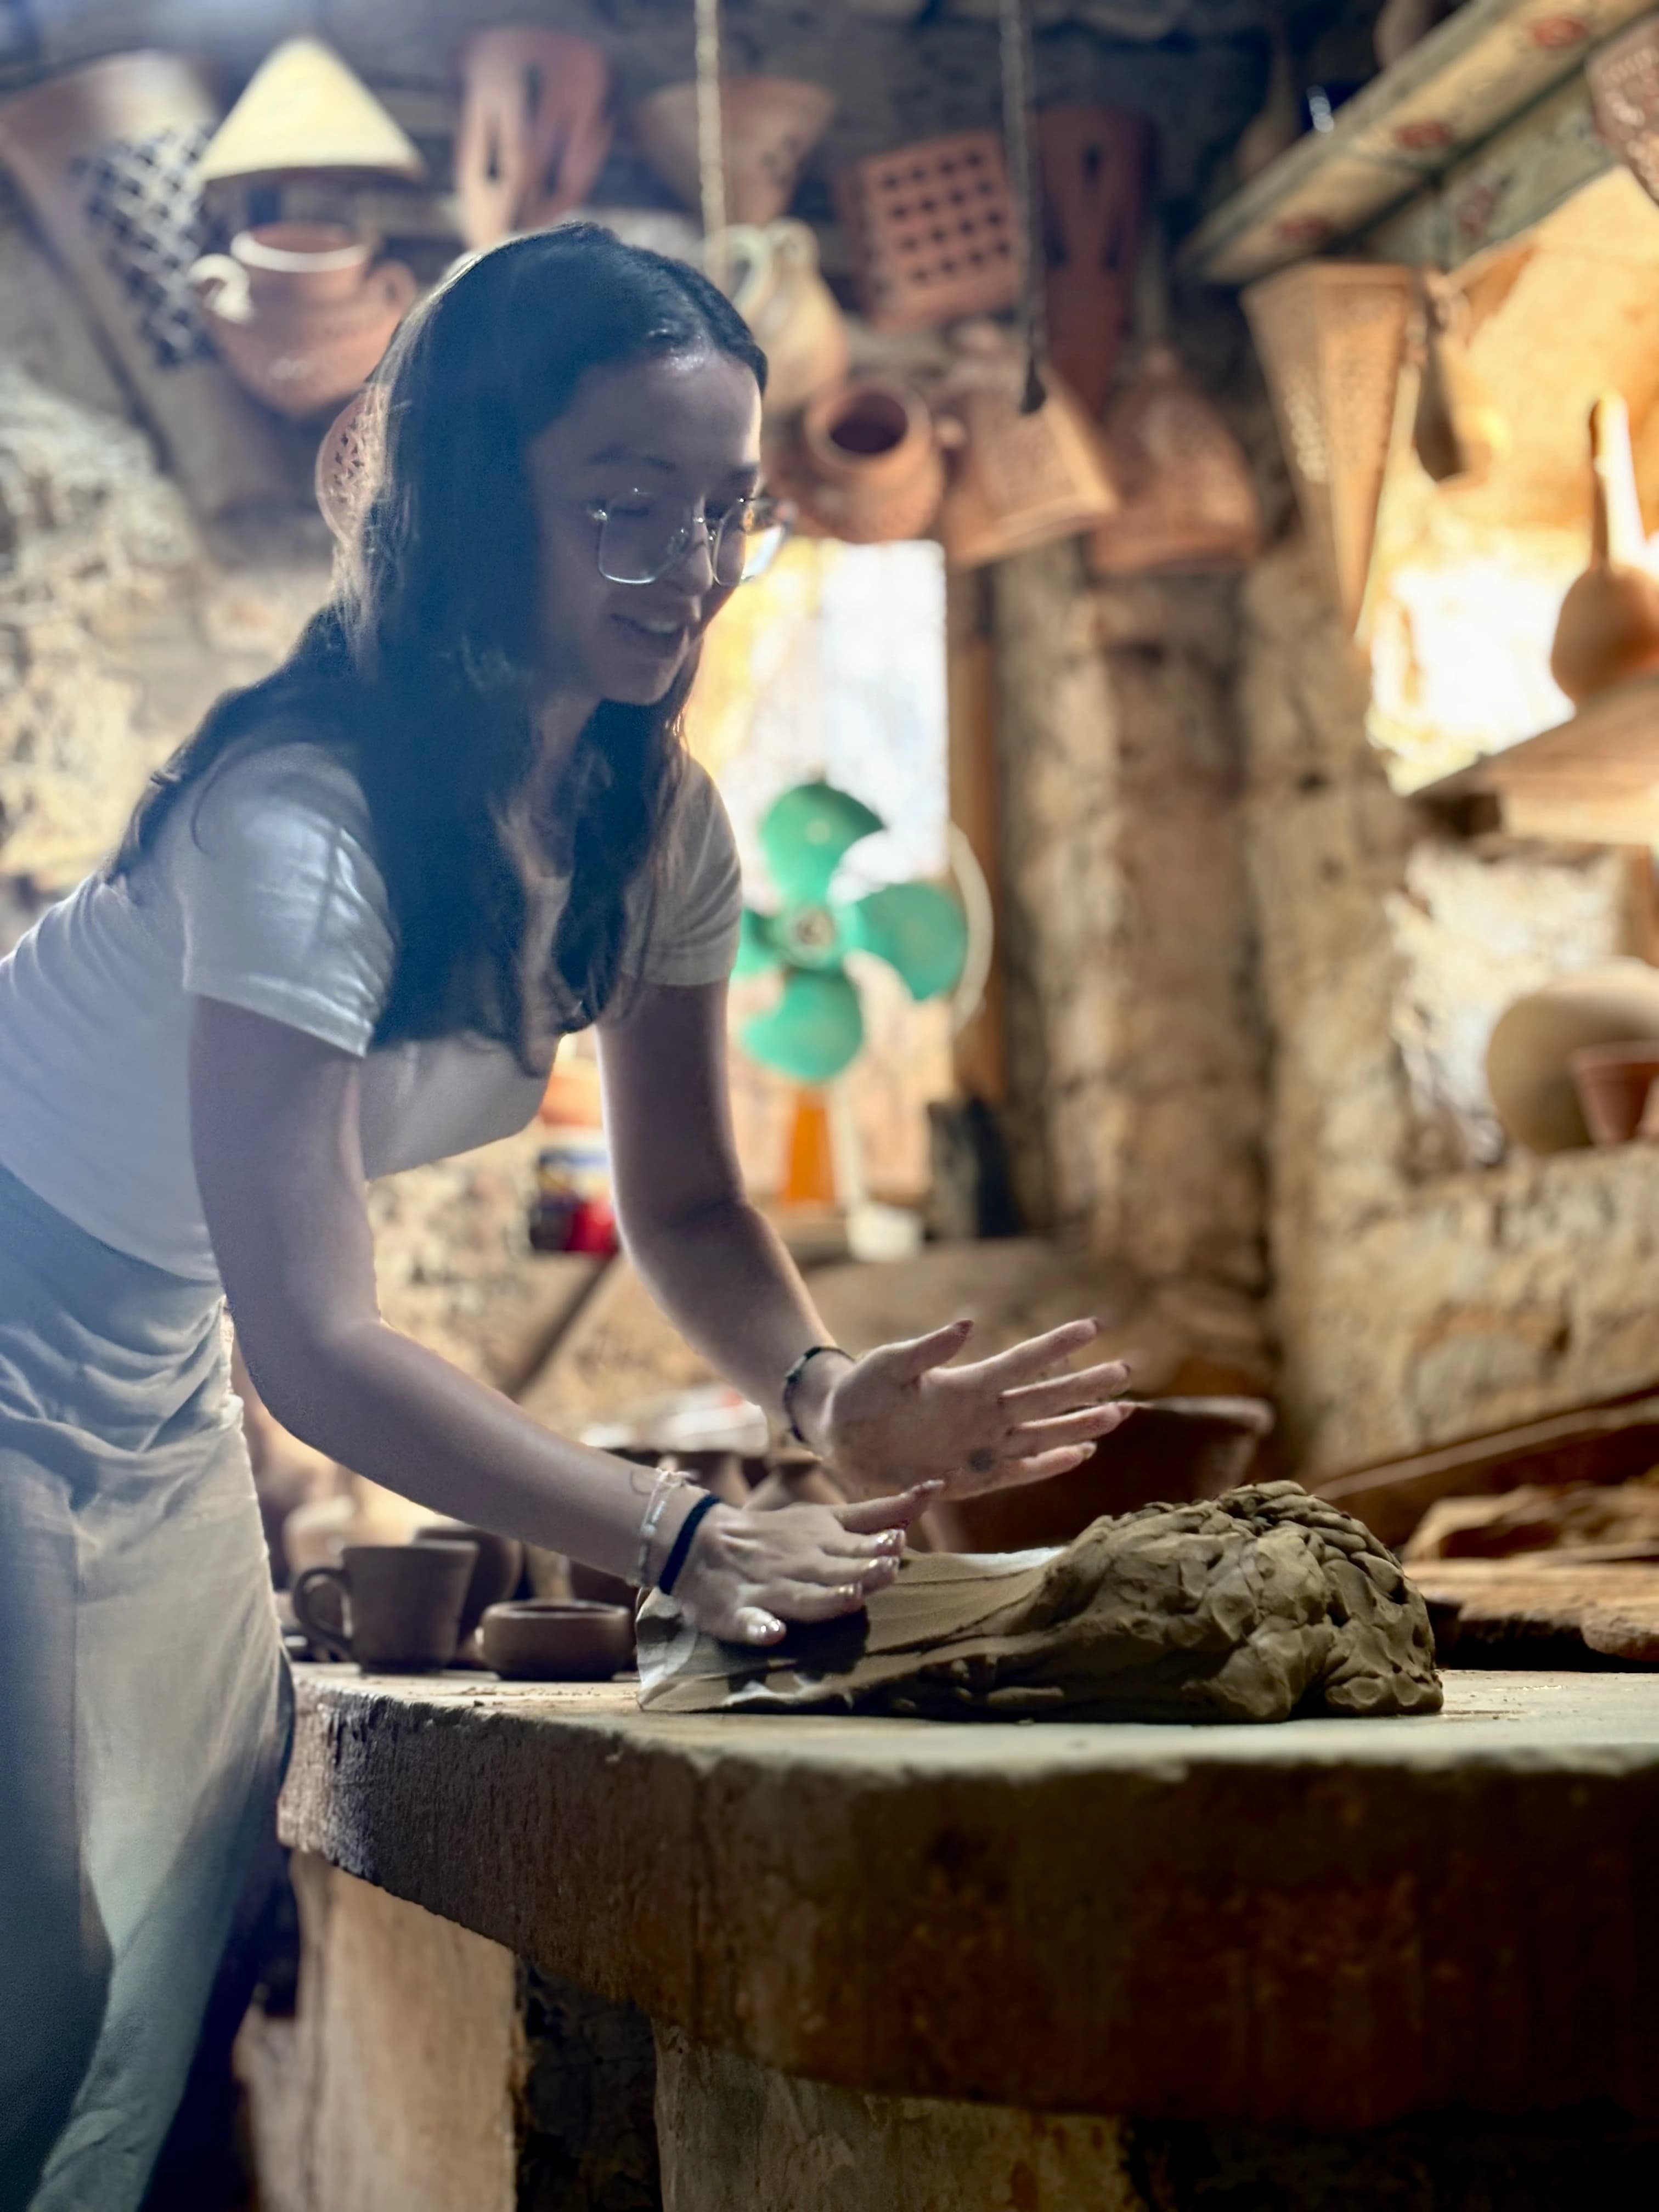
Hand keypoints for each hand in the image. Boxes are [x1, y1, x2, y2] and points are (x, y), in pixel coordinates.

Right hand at [671, 1483, 940, 1644]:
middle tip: (885, 1570)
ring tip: (847, 1599)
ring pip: (801, 1597)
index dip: (877, 1547)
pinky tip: (773, 1632)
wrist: (702, 1542)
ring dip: (824, 1599)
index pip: (855, 1545)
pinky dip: (760, 1627)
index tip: (897, 1543)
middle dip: (861, 1572)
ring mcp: (770, 1589)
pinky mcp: (740, 1612)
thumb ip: (880, 1510)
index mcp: (821, 1541)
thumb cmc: (782, 1535)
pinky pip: (750, 1622)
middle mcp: (800, 1564)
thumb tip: (936, 1488)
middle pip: (835, 1571)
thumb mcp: (830, 1516)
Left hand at [802, 1318, 1133, 1501]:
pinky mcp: (968, 1480)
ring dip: (1079, 1426)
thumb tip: (968, 1324)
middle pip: (1045, 1398)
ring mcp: (979, 1447)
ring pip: (1041, 1435)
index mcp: (968, 1384)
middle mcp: (983, 1414)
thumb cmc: (861, 1391)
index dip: (1058, 1345)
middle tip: (1128, 1371)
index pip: (1023, 1361)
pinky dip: (1048, 1466)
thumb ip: (927, 1349)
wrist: (836, 1435)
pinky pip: (1015, 1473)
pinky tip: (1080, 1456)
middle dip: (1086, 1385)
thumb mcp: (889, 1365)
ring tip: (1121, 1413)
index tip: (1095, 1326)